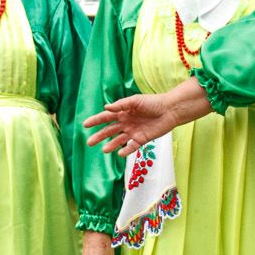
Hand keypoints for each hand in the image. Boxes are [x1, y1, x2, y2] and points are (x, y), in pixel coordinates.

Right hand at [85, 81, 209, 156]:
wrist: (170, 110)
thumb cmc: (152, 102)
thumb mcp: (135, 100)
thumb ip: (121, 104)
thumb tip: (106, 107)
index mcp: (123, 112)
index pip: (106, 117)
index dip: (95, 120)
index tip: (84, 125)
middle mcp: (126, 123)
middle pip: (110, 131)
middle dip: (99, 136)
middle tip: (89, 142)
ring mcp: (133, 132)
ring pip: (119, 140)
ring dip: (111, 145)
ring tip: (104, 150)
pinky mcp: (142, 139)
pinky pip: (132, 146)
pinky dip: (126, 150)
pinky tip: (120, 153)